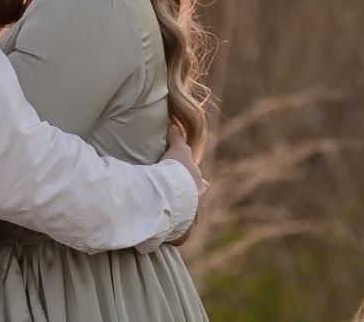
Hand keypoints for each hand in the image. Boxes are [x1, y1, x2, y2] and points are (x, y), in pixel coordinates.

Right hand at [162, 124, 207, 244]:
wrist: (173, 194)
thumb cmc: (176, 172)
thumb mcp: (177, 150)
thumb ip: (176, 138)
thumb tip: (174, 125)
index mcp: (200, 187)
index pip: (201, 185)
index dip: (194, 183)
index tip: (184, 182)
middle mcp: (199, 206)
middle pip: (197, 206)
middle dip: (190, 204)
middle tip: (178, 202)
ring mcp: (190, 222)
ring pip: (187, 222)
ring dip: (179, 220)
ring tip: (167, 218)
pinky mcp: (180, 235)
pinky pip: (176, 237)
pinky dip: (170, 236)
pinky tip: (162, 235)